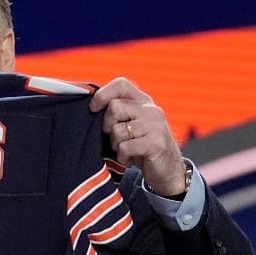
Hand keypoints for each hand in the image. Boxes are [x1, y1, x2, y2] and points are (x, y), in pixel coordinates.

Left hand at [90, 77, 187, 196]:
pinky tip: (132, 159)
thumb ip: (115, 112)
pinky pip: (124, 147)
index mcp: (143, 101)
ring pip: (117, 130)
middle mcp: (151, 110)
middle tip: (118, 138)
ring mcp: (156, 125)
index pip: (121, 84)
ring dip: (116, 145)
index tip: (93, 109)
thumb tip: (89, 106)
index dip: (102, 95)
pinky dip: (122, 157)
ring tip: (128, 150)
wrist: (166, 170)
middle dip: (108, 127)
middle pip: (114, 108)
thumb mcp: (129, 123)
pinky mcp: (156, 143)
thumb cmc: (139, 146)